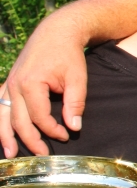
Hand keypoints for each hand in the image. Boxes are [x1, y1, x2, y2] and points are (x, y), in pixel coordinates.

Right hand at [0, 16, 88, 157]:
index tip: (66, 135)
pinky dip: (0, 120)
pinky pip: (0, 104)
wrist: (57, 32)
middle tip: (43, 155)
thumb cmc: (68, 54)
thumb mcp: (77, 78)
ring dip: (6, 136)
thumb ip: (75, 103)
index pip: (39, 116)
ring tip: (10, 153)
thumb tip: (74, 127)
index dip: (53, 129)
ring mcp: (8, 83)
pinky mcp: (9, 82)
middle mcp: (14, 85)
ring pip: (3, 115)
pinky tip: (3, 132)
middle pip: (18, 120)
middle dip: (30, 140)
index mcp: (31, 84)